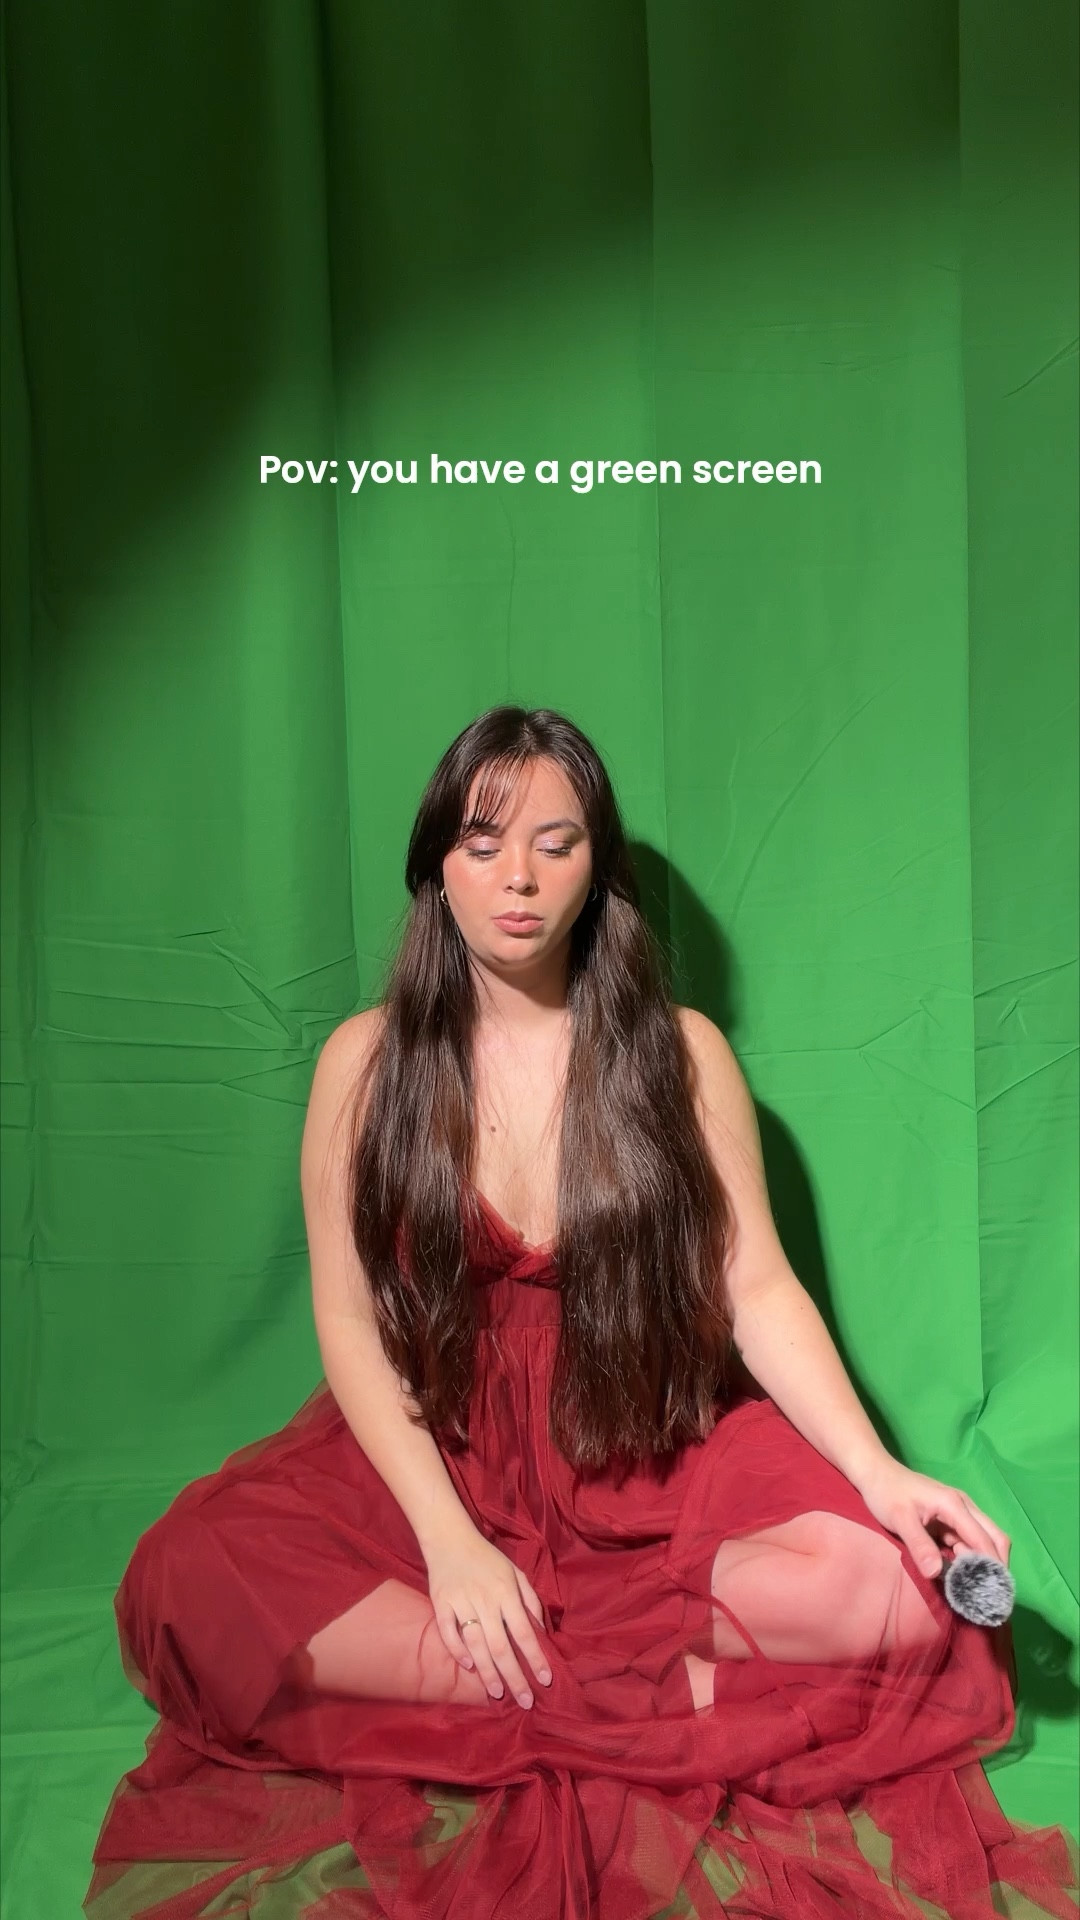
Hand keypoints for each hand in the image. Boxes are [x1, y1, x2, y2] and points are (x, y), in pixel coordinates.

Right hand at [422, 1524, 552, 1708]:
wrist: (450, 1539)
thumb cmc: (488, 1559)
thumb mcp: (516, 1572)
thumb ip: (529, 1600)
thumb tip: (540, 1631)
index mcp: (507, 1592)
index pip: (525, 1632)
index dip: (536, 1658)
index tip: (546, 1680)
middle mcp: (486, 1600)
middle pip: (502, 1646)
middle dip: (515, 1676)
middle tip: (525, 1701)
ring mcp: (461, 1602)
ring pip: (476, 1644)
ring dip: (488, 1672)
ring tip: (498, 1693)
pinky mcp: (441, 1603)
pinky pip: (448, 1632)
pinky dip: (458, 1651)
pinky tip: (469, 1668)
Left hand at [854, 1456, 1010, 1578]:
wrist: (876, 1473)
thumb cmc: (887, 1493)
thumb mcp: (900, 1519)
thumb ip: (919, 1545)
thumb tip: (936, 1573)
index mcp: (955, 1506)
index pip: (985, 1540)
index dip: (993, 1566)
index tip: (993, 1593)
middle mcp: (964, 1508)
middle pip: (995, 1538)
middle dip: (996, 1565)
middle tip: (986, 1592)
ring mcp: (958, 1514)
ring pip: (983, 1541)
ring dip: (981, 1562)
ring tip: (968, 1585)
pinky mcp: (950, 1521)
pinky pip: (968, 1542)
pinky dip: (968, 1558)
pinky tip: (957, 1573)